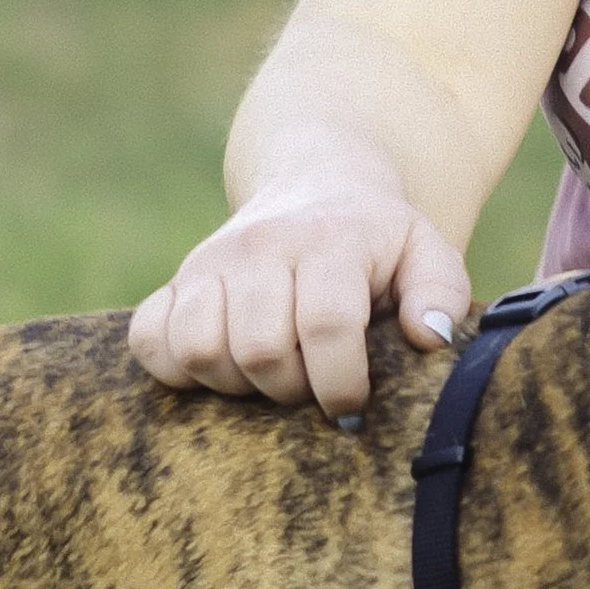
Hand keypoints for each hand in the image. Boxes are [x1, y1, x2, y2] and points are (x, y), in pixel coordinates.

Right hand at [127, 178, 470, 415]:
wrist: (318, 182)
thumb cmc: (378, 240)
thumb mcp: (426, 251)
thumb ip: (440, 292)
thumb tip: (428, 338)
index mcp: (330, 241)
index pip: (326, 325)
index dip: (340, 382)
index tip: (353, 406)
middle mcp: (260, 247)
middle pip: (259, 348)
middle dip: (292, 389)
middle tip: (313, 386)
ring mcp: (210, 262)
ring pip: (200, 349)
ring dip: (237, 384)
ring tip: (272, 375)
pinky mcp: (175, 280)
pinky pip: (149, 339)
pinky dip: (177, 366)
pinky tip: (223, 365)